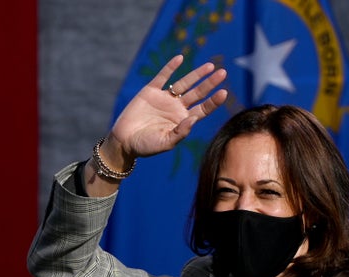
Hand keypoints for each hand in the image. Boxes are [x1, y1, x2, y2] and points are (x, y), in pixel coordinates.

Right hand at [104, 54, 227, 162]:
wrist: (125, 141)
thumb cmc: (147, 146)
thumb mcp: (166, 142)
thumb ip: (181, 132)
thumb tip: (194, 119)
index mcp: (184, 120)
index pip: (203, 109)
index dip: (214, 101)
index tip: (224, 92)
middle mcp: (177, 108)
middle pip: (198, 93)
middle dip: (210, 83)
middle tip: (223, 73)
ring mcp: (165, 98)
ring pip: (184, 83)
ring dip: (196, 74)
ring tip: (210, 65)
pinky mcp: (150, 91)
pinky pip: (162, 76)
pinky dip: (170, 67)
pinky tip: (180, 58)